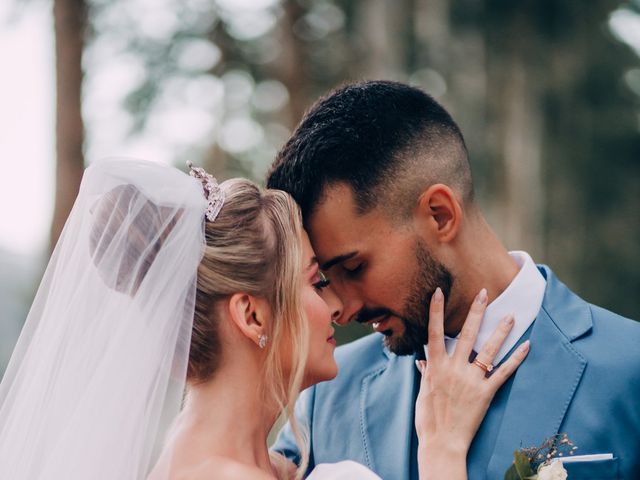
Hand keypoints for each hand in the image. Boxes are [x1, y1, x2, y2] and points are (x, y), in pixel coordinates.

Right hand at [414, 287, 529, 478]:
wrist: (442, 442)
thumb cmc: (429, 419)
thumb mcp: (423, 393)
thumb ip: (426, 374)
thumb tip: (423, 362)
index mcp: (436, 367)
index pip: (434, 332)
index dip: (436, 311)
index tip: (438, 292)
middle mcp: (454, 369)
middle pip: (466, 334)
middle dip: (475, 312)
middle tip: (483, 293)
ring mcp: (471, 380)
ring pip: (488, 350)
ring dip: (500, 331)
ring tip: (510, 316)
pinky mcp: (486, 393)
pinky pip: (503, 373)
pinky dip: (516, 359)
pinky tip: (527, 346)